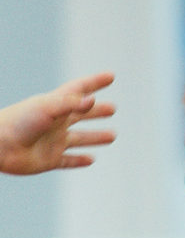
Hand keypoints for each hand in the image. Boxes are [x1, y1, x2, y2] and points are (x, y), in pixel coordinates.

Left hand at [0, 72, 115, 174]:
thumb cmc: (18, 122)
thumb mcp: (47, 107)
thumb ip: (71, 103)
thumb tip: (92, 101)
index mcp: (56, 105)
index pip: (79, 90)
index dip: (95, 83)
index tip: (110, 77)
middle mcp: (56, 122)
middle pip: (81, 115)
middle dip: (96, 111)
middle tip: (113, 109)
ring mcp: (53, 141)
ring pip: (79, 139)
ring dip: (95, 137)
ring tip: (112, 136)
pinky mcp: (49, 159)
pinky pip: (68, 160)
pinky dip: (80, 160)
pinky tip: (91, 160)